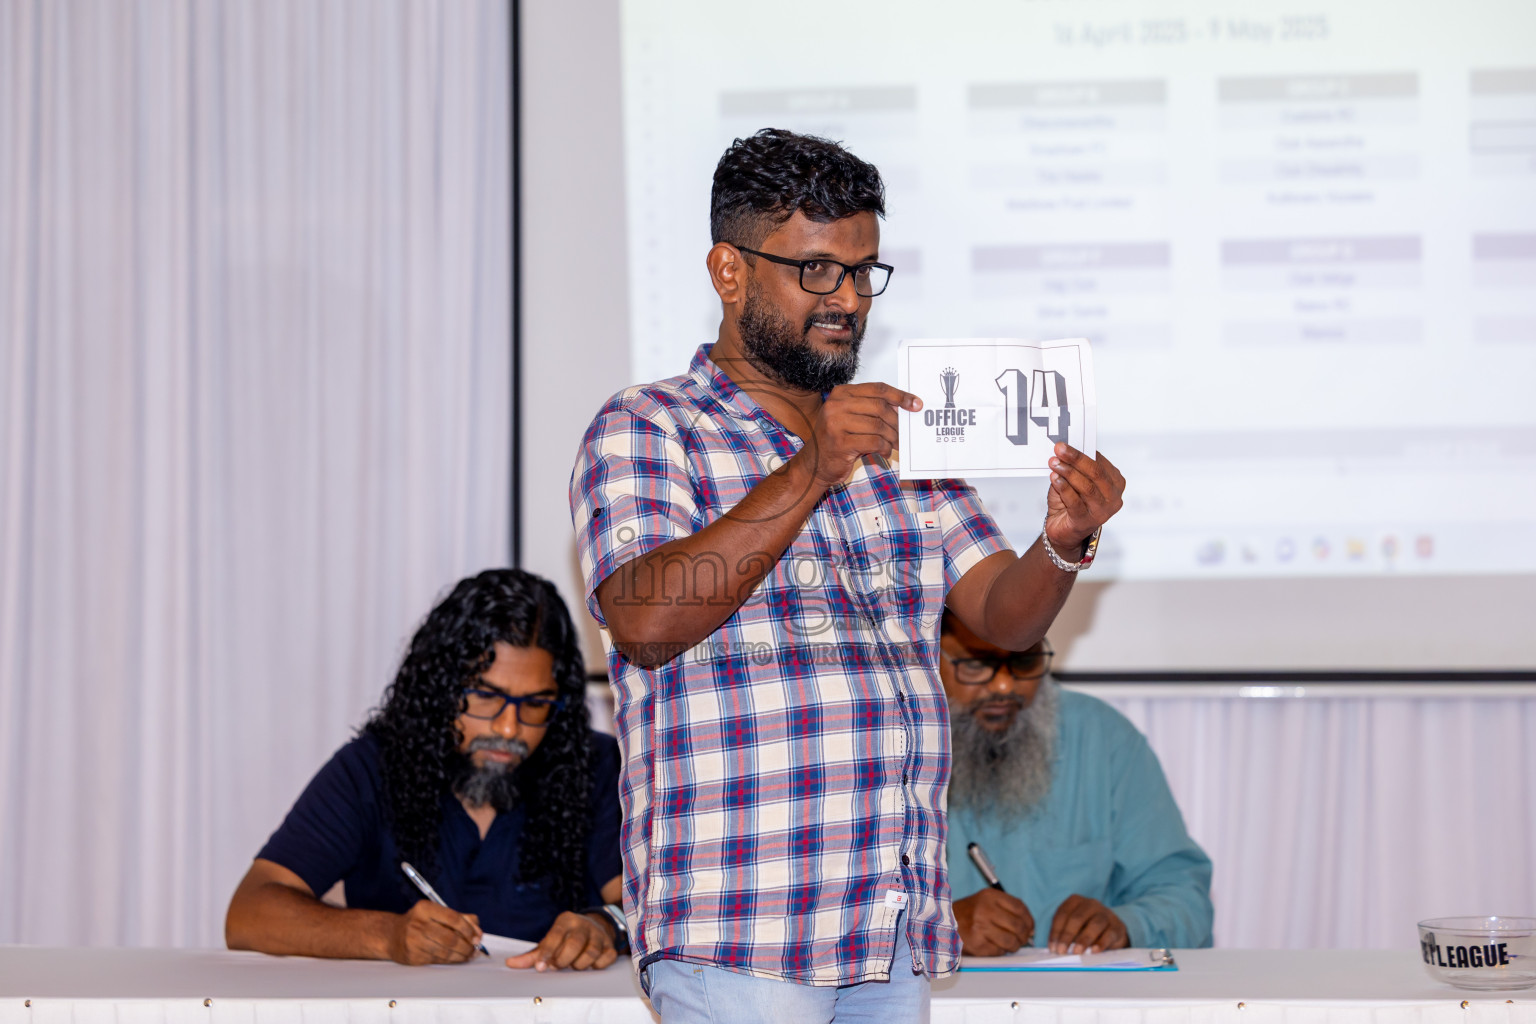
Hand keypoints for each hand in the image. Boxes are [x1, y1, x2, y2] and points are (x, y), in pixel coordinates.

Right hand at [386, 900, 482, 964]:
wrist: (392, 935)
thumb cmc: (419, 923)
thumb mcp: (437, 912)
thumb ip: (461, 918)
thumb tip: (478, 931)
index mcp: (426, 908)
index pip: (454, 918)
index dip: (469, 930)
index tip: (477, 937)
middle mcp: (418, 924)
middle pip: (450, 938)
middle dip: (467, 946)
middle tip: (475, 949)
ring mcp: (413, 941)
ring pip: (445, 952)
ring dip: (461, 956)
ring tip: (468, 955)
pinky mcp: (412, 956)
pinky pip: (437, 960)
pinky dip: (450, 961)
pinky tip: (456, 959)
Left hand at [504, 910, 617, 970]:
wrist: (594, 926)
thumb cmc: (566, 937)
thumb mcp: (550, 941)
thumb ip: (532, 954)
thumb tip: (511, 963)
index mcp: (565, 921)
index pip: (554, 936)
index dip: (547, 953)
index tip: (541, 967)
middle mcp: (583, 925)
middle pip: (574, 944)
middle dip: (564, 960)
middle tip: (559, 965)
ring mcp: (598, 934)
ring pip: (590, 953)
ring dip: (579, 965)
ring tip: (574, 965)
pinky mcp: (610, 945)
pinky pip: (605, 959)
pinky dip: (596, 966)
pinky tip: (589, 965)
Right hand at [799, 382, 921, 487]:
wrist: (814, 465)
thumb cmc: (837, 440)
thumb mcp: (851, 418)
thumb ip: (871, 409)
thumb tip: (903, 409)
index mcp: (841, 393)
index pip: (877, 388)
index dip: (900, 396)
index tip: (915, 404)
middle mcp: (836, 405)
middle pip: (880, 407)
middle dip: (897, 421)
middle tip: (904, 432)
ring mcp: (836, 423)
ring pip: (878, 425)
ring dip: (892, 437)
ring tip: (895, 444)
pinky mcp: (840, 443)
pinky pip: (874, 442)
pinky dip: (884, 448)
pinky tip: (884, 452)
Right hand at [953, 889, 1033, 955]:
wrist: (943, 923)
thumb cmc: (968, 913)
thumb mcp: (985, 901)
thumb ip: (1007, 909)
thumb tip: (1030, 928)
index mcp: (989, 896)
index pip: (1020, 907)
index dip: (1029, 920)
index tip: (1031, 927)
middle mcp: (985, 910)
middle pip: (1018, 925)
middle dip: (1024, 935)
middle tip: (1023, 939)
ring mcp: (980, 928)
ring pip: (1011, 941)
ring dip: (1015, 945)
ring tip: (1011, 945)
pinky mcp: (977, 944)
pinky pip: (999, 951)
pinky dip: (1001, 951)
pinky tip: (996, 946)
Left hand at [1044, 444, 1124, 551]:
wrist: (1064, 531)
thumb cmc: (1071, 502)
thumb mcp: (1075, 481)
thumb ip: (1075, 468)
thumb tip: (1065, 451)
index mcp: (1115, 483)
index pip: (1100, 463)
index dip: (1082, 452)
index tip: (1064, 445)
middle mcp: (1113, 498)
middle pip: (1096, 473)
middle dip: (1076, 459)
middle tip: (1059, 449)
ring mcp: (1102, 511)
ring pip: (1087, 487)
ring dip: (1068, 472)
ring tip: (1054, 463)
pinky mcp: (1086, 521)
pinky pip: (1075, 502)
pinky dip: (1064, 488)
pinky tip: (1054, 478)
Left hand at [1048, 895, 1128, 953]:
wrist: (1112, 931)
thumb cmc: (1086, 929)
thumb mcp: (1073, 928)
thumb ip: (1064, 935)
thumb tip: (1055, 948)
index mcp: (1075, 901)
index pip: (1062, 914)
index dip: (1056, 931)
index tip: (1052, 947)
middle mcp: (1090, 904)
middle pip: (1077, 918)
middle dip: (1067, 935)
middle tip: (1062, 951)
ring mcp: (1105, 914)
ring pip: (1094, 924)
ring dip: (1084, 939)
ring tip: (1077, 952)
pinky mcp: (1117, 926)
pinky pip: (1109, 934)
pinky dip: (1101, 943)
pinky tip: (1094, 951)